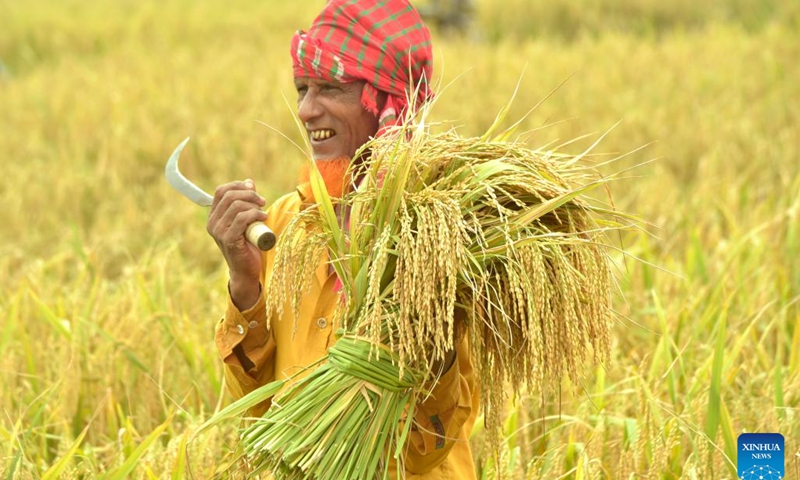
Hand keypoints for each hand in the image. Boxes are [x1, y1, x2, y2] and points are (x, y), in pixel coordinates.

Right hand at [206, 179, 267, 309]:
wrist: (246, 269)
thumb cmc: (248, 244)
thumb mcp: (247, 220)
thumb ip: (246, 202)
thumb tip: (249, 182)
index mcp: (214, 216)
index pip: (221, 191)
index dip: (238, 186)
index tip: (252, 189)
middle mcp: (212, 223)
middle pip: (229, 196)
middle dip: (249, 194)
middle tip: (262, 201)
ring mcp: (219, 232)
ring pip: (236, 206)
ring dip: (254, 205)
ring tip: (263, 212)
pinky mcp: (228, 239)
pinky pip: (241, 219)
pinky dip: (255, 214)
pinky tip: (263, 217)